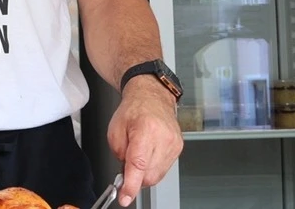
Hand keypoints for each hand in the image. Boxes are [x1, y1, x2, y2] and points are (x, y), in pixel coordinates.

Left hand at [107, 77, 183, 205]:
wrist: (152, 97)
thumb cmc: (133, 109)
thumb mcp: (115, 130)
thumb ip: (119, 154)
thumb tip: (125, 175)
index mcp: (146, 129)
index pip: (139, 164)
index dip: (131, 185)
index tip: (125, 197)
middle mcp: (164, 137)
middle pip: (149, 174)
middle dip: (135, 178)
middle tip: (125, 166)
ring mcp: (174, 144)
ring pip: (158, 175)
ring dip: (144, 173)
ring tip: (138, 154)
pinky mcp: (179, 148)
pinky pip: (164, 169)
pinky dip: (152, 168)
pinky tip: (147, 155)